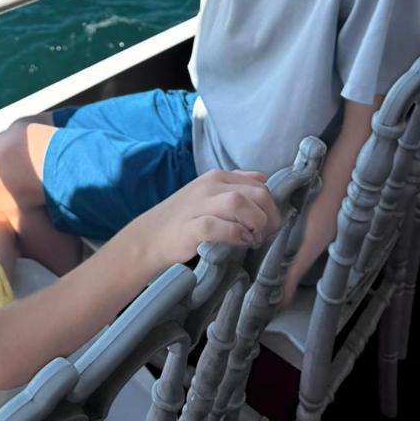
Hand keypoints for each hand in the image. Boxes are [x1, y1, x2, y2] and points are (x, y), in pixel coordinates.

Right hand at [132, 169, 281, 271]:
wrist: (148, 237)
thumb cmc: (182, 218)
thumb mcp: (208, 193)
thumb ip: (235, 184)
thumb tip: (263, 179)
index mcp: (216, 177)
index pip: (259, 185)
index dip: (271, 206)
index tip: (269, 225)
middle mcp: (209, 186)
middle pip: (255, 193)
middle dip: (268, 216)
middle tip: (265, 235)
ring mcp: (198, 205)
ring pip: (239, 204)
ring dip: (254, 224)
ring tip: (253, 239)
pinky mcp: (190, 228)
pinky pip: (219, 227)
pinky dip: (235, 235)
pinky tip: (239, 243)